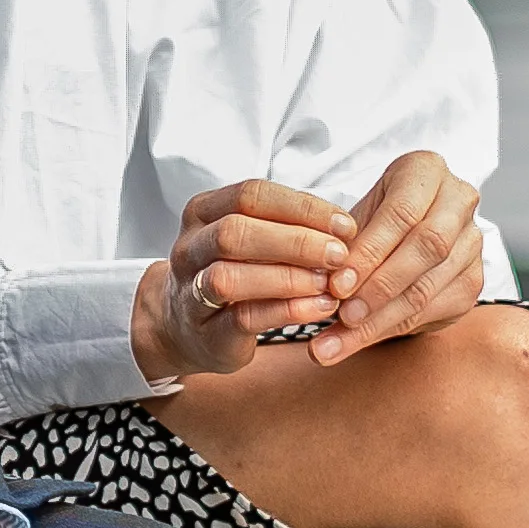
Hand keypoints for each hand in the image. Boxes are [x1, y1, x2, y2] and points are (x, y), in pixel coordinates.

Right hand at [137, 179, 354, 381]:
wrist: (185, 328)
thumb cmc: (230, 274)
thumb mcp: (249, 238)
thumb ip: (285, 226)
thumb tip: (341, 227)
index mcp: (203, 212)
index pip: (251, 195)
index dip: (301, 207)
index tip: (343, 225)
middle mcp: (190, 247)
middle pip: (235, 232)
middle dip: (295, 242)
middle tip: (339, 254)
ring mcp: (190, 291)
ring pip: (230, 277)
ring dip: (288, 278)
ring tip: (329, 284)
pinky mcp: (207, 332)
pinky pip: (244, 318)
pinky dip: (287, 311)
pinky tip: (320, 308)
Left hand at [286, 152, 485, 366]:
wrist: (412, 222)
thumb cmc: (376, 215)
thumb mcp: (357, 213)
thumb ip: (344, 242)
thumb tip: (324, 284)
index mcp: (426, 171)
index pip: (402, 214)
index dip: (369, 253)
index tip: (337, 286)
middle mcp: (459, 202)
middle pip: (425, 250)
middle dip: (379, 288)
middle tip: (342, 316)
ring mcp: (472, 243)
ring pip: (428, 287)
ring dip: (379, 320)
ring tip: (337, 343)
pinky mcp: (473, 281)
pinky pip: (433, 311)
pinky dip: (391, 329)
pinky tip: (358, 342)